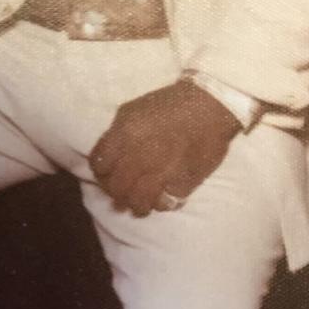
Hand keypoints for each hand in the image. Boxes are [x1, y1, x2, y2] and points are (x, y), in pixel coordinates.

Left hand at [89, 79, 240, 216]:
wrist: (209, 107)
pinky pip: (163, 204)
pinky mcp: (183, 184)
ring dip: (135, 204)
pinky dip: (159, 203)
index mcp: (124, 134)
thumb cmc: (169, 104)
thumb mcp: (132, 110)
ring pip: (137, 202)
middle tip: (120, 191)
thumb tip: (106, 156)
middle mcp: (139, 156)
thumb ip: (116, 134)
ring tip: (137, 203)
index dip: (100, 172)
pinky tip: (159, 197)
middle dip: (115, 191)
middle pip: (115, 187)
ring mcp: (162, 173)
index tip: (106, 174)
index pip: (99, 165)